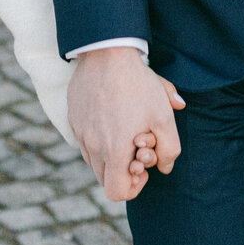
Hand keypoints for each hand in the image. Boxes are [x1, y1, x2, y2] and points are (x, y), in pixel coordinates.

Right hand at [68, 47, 184, 200]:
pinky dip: (98, 139)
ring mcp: (79, 132)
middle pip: (105, 178)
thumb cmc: (138, 84)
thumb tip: (165, 166)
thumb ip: (170, 149)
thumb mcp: (164, 116)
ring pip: (93, 160)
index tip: (142, 164)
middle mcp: (91, 146)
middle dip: (122, 170)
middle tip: (135, 145)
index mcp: (113, 151)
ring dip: (109, 154)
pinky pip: (84, 141)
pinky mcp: (73, 118)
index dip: (133, 187)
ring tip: (124, 129)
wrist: (106, 52)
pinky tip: (112, 115)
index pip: (116, 193)